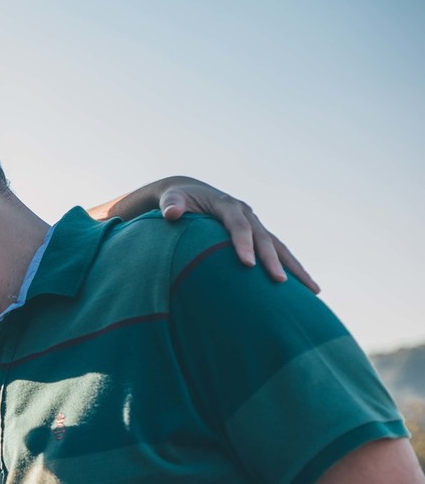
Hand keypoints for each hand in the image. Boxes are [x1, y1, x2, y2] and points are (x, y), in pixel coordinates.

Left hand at [159, 182, 319, 293]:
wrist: (190, 192)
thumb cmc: (177, 200)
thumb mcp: (171, 199)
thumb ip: (171, 205)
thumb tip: (171, 213)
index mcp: (226, 206)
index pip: (237, 225)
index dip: (243, 243)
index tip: (247, 264)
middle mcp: (246, 214)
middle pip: (263, 238)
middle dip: (272, 260)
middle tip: (279, 281)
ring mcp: (254, 224)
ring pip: (278, 246)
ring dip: (294, 267)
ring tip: (313, 290)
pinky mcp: (257, 235)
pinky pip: (277, 252)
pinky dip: (291, 268)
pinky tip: (304, 289)